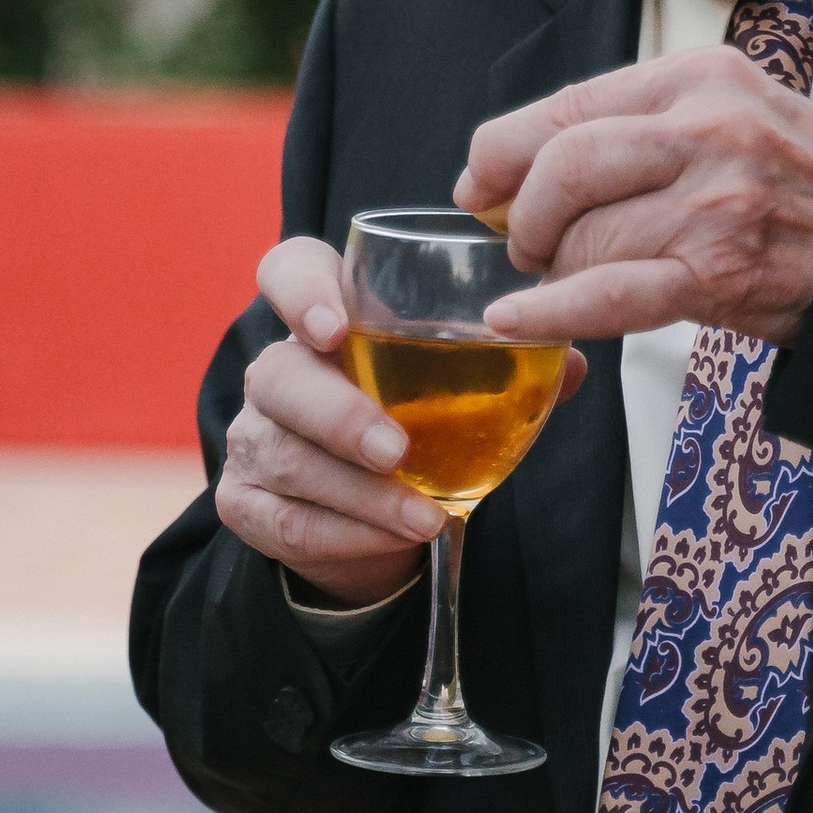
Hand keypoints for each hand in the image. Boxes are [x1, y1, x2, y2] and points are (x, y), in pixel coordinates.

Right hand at [222, 238, 588, 607]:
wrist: (371, 518)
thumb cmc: (417, 426)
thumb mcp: (461, 390)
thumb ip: (508, 370)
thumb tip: (567, 364)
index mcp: (324, 320)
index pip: (288, 272)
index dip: (300, 290)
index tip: (335, 327)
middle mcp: (278, 371)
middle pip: (279, 376)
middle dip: (339, 415)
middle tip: (396, 450)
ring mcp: (254, 437)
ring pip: (286, 457)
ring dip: (360, 493)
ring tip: (423, 515)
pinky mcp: (245, 501)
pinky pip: (285, 520)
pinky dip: (344, 534)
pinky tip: (394, 540)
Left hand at [456, 51, 812, 345]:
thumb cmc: (802, 180)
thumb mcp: (725, 113)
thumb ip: (629, 128)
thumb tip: (503, 168)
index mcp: (698, 79)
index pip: (571, 105)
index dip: (506, 150)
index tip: (480, 183)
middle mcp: (706, 130)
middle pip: (564, 165)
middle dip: (527, 214)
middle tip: (529, 244)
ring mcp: (715, 203)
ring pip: (585, 236)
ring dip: (558, 271)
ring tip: (574, 279)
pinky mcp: (720, 274)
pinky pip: (612, 293)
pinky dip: (553, 311)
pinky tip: (518, 319)